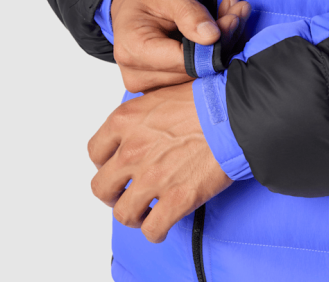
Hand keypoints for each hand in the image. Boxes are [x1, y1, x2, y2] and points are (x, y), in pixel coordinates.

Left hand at [88, 82, 233, 242]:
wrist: (234, 114)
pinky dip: (154, 232)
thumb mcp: (160, 96)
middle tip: (125, 193)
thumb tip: (138, 128)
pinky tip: (161, 225)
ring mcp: (153, 177)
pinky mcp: (177, 199)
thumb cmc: (204, 101)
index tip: (115, 169)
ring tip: (144, 212)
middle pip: (101, 187)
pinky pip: (152, 229)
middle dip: (112, 194)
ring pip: (123, 213)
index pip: (95, 152)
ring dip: (132, 216)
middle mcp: (132, 150)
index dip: (103, 165)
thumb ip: (140, 116)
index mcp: (125, 121)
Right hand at [111, 0, 250, 92]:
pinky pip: (192, 76)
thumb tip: (213, 37)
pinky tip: (221, 30)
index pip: (185, 62)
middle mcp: (137, 75)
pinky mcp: (160, 86)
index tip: (232, 20)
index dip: (213, 45)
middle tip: (238, 13)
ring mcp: (148, 85)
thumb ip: (191, 15)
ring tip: (233, 16)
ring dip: (219, 48)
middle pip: (192, 71)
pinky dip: (210, 54)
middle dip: (220, 43)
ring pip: (197, 75)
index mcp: (133, 50)